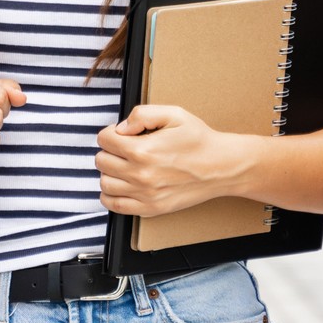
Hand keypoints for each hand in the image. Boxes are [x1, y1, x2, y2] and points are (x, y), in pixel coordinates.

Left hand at [95, 106, 253, 216]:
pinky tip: (121, 185)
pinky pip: (114, 205)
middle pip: (101, 161)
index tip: (122, 134)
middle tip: (124, 148)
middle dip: (109, 150)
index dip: (110, 132)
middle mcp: (140, 174)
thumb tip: (121, 128)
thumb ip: (142, 114)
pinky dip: (110, 195)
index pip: (104, 140)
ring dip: (109, 172)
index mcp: (143, 150)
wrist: (221, 167)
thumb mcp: (174, 114)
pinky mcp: (150, 208)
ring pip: (105, 183)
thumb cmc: (199, 140)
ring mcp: (144, 194)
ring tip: (123, 165)